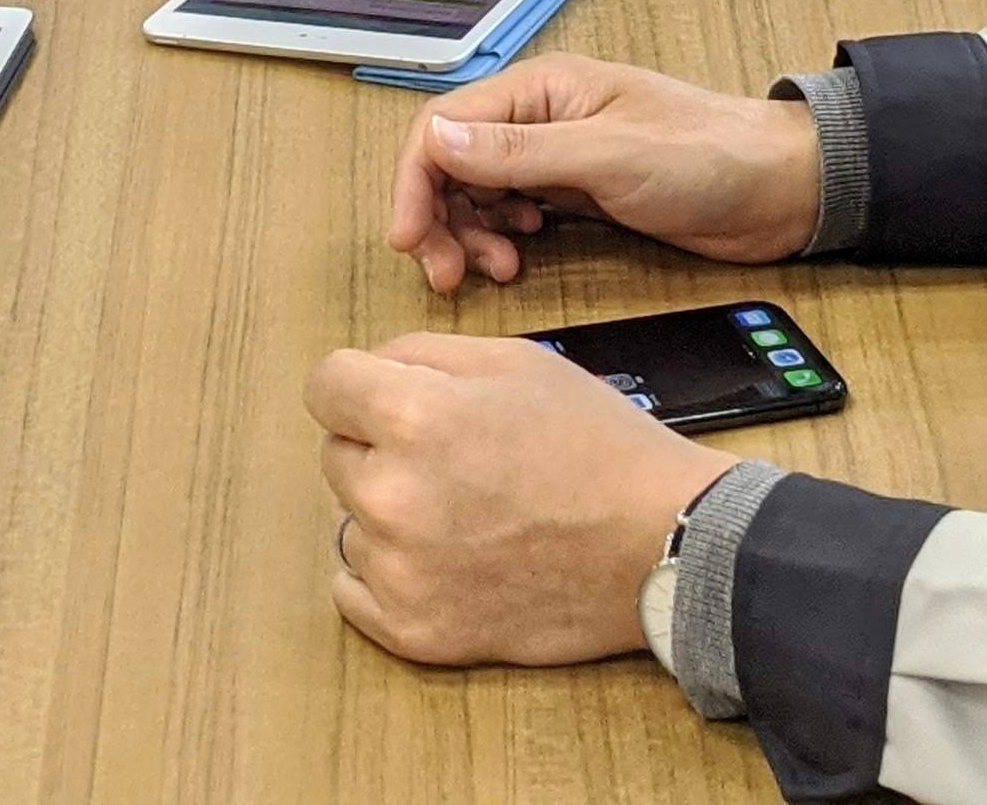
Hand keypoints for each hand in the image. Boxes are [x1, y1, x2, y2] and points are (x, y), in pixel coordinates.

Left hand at [310, 332, 724, 665]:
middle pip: (336, 454)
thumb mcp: (515, 360)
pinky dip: (389, 574)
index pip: (324, 385)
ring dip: (389, 513)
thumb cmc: (596, 444)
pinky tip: (444, 560)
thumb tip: (368, 371)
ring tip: (466, 513)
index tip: (385, 397)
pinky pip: (355, 591)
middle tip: (454, 458)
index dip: (358, 385)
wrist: (662, 542)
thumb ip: (423, 354)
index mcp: (413, 416)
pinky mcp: (417, 632)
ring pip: (351, 521)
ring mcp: (401, 573)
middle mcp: (392, 496)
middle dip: (380, 447)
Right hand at [391, 55, 825, 293]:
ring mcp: (558, 158)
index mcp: (540, 89)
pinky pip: (514, 215)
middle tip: (450, 277)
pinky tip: (522, 260)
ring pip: (479, 194)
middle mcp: (540, 118)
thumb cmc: (705, 155)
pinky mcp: (579, 195)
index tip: (410, 239)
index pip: (444, 126)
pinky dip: (504, 240)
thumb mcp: (607, 155)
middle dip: (440, 218)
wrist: (778, 189)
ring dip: (471, 234)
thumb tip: (437, 140)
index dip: (416, 181)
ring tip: (498, 273)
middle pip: (453, 164)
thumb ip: (520, 152)